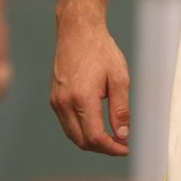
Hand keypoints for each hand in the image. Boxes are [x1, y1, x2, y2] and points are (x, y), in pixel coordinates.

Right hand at [50, 16, 131, 155]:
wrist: (77, 31)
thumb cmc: (100, 50)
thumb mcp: (119, 77)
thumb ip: (121, 109)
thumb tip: (123, 134)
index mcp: (82, 98)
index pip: (95, 137)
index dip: (112, 148)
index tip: (126, 149)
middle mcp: (64, 103)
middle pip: (82, 141)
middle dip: (103, 148)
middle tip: (121, 145)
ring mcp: (56, 102)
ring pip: (73, 135)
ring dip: (91, 142)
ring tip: (112, 138)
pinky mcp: (54, 98)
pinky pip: (67, 124)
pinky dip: (82, 131)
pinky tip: (97, 126)